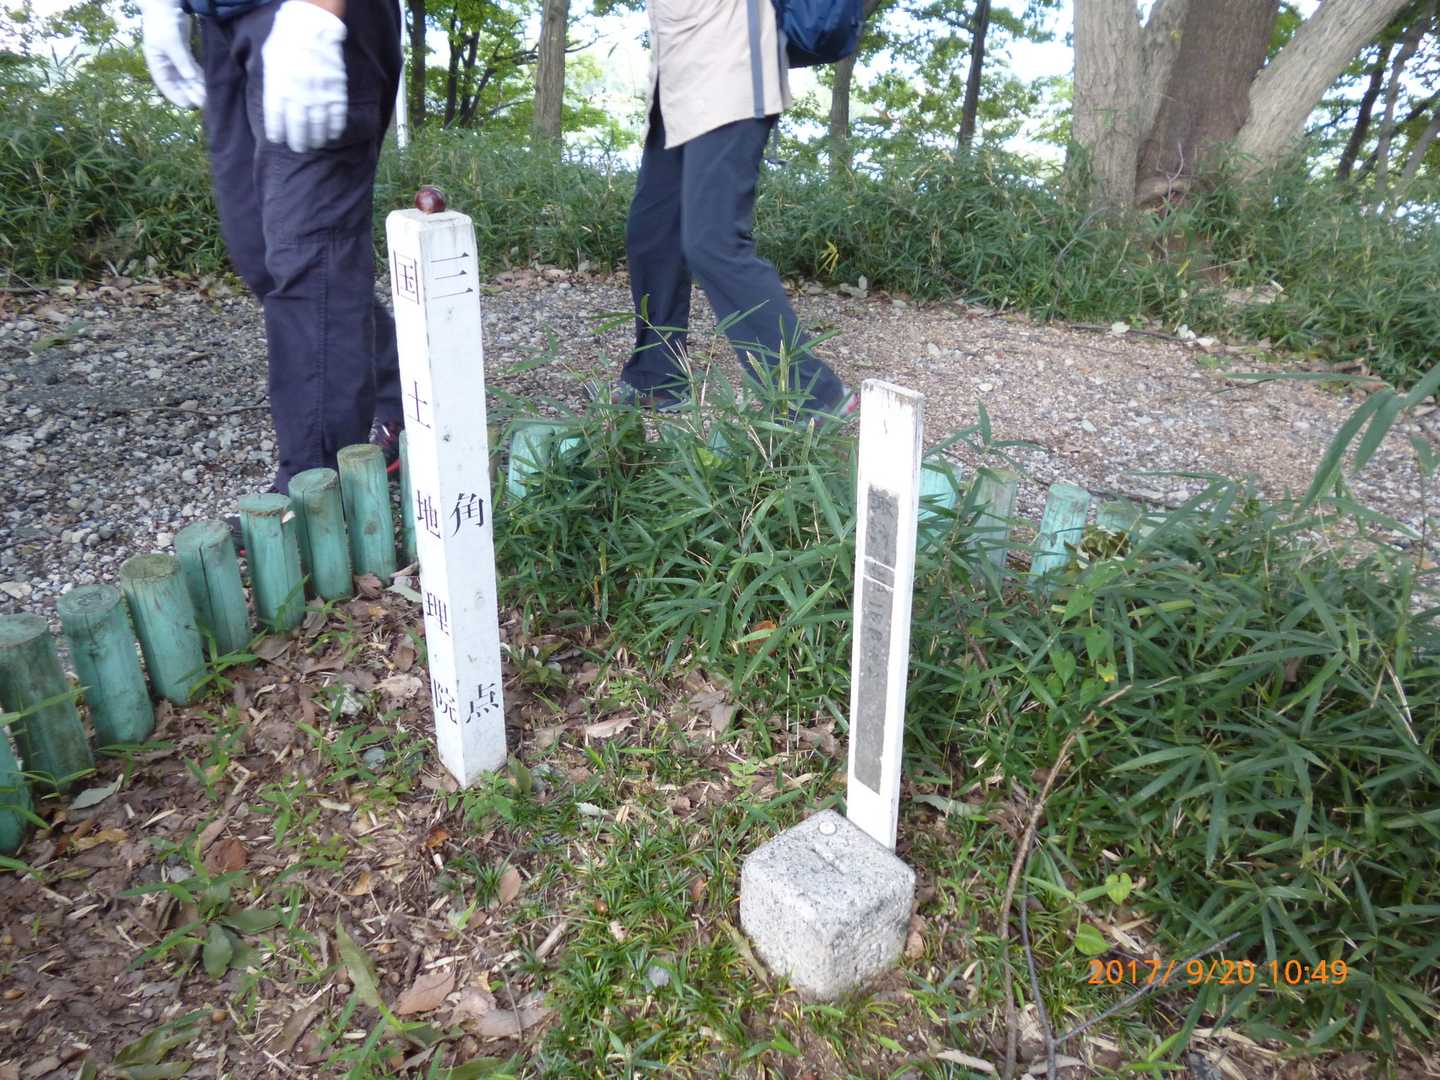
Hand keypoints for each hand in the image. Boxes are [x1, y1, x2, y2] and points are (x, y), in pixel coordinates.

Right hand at [139, 0, 204, 108]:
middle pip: (179, 84)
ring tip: (209, 97)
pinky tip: (208, 84)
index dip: (176, 96)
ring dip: (197, 87)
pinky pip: (193, 68)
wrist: (165, 4)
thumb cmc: (163, 22)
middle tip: (205, 104)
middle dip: (191, 93)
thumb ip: (181, 61)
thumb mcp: (171, 42)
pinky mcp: (184, 53)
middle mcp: (165, 64)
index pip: (165, 85)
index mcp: (156, 63)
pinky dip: (199, 76)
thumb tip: (190, 78)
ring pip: (187, 77)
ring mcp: (175, 59)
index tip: (189, 105)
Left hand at [261, 0, 348, 152]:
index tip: (278, 139)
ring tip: (315, 144)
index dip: (277, 132)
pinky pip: (337, 116)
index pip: (276, 118)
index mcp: (278, 87)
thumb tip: (275, 103)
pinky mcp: (336, 91)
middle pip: (298, 126)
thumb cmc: (287, 41)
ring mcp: (319, 94)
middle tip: (298, 148)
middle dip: (298, 141)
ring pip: (318, 125)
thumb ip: (271, 84)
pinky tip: (332, 134)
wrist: (312, 27)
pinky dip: (334, 128)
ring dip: (317, 138)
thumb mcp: (269, 60)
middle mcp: (298, 94)